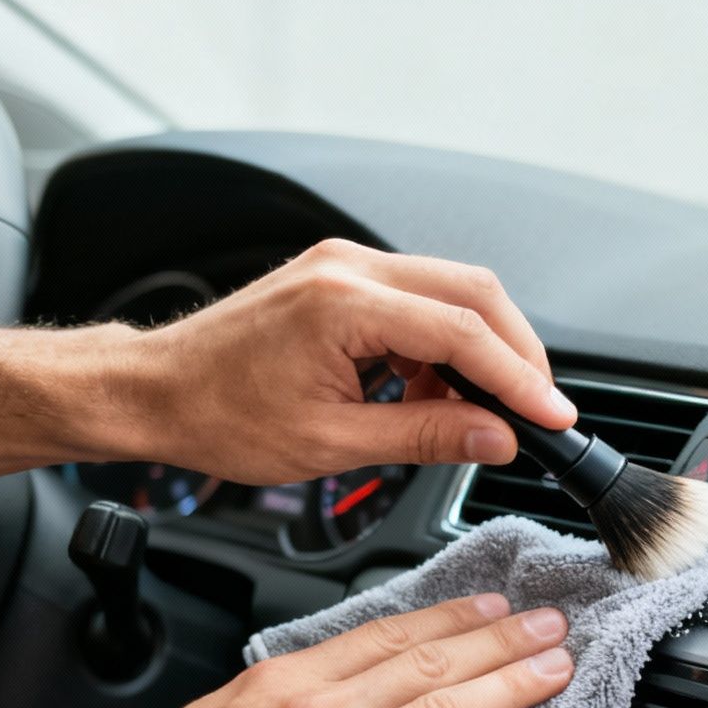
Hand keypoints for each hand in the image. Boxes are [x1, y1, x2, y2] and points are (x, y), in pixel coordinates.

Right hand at [63, 593, 570, 707]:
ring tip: (556, 670)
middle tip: (551, 624)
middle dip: (501, 639)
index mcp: (284, 682)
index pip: (387, 634)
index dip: (450, 617)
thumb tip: (311, 684)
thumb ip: (272, 697)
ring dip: (512, 686)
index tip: (490, 605)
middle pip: (430, 663)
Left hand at [125, 239, 576, 483]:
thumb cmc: (217, 414)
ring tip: (479, 410)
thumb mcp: (331, 443)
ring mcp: (344, 265)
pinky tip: (436, 389)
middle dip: (515, 352)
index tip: (553, 415)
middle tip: (537, 408)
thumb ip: (425, 436)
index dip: (519, 377)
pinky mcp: (340, 277)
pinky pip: (417, 298)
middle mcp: (348, 266)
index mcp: (343, 301)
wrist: (153, 390)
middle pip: (473, 292)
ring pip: (451, 290)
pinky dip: (442, 341)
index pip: (463, 331)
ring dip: (480, 347)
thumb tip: (495, 437)